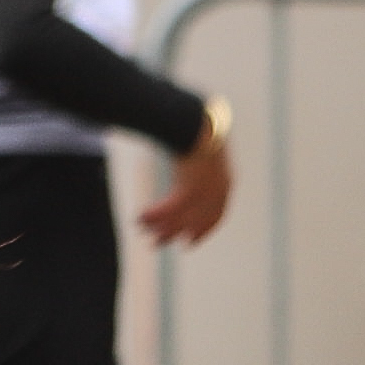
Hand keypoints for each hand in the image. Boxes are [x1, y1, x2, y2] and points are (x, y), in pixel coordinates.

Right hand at [141, 111, 235, 247]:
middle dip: (177, 232)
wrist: (195, 122)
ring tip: (146, 235)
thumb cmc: (195, 130)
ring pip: (181, 217)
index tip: (190, 242)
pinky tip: (140, 217)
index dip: (203, 230)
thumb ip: (198, 161)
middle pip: (196, 220)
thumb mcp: (202, 148)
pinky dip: (156, 214)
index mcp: (225, 183)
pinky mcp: (188, 188)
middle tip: (160, 243)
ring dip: (162, 227)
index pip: (216, 215)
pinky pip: (170, 208)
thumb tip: (189, 159)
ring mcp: (203, 191)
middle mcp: (216, 191)